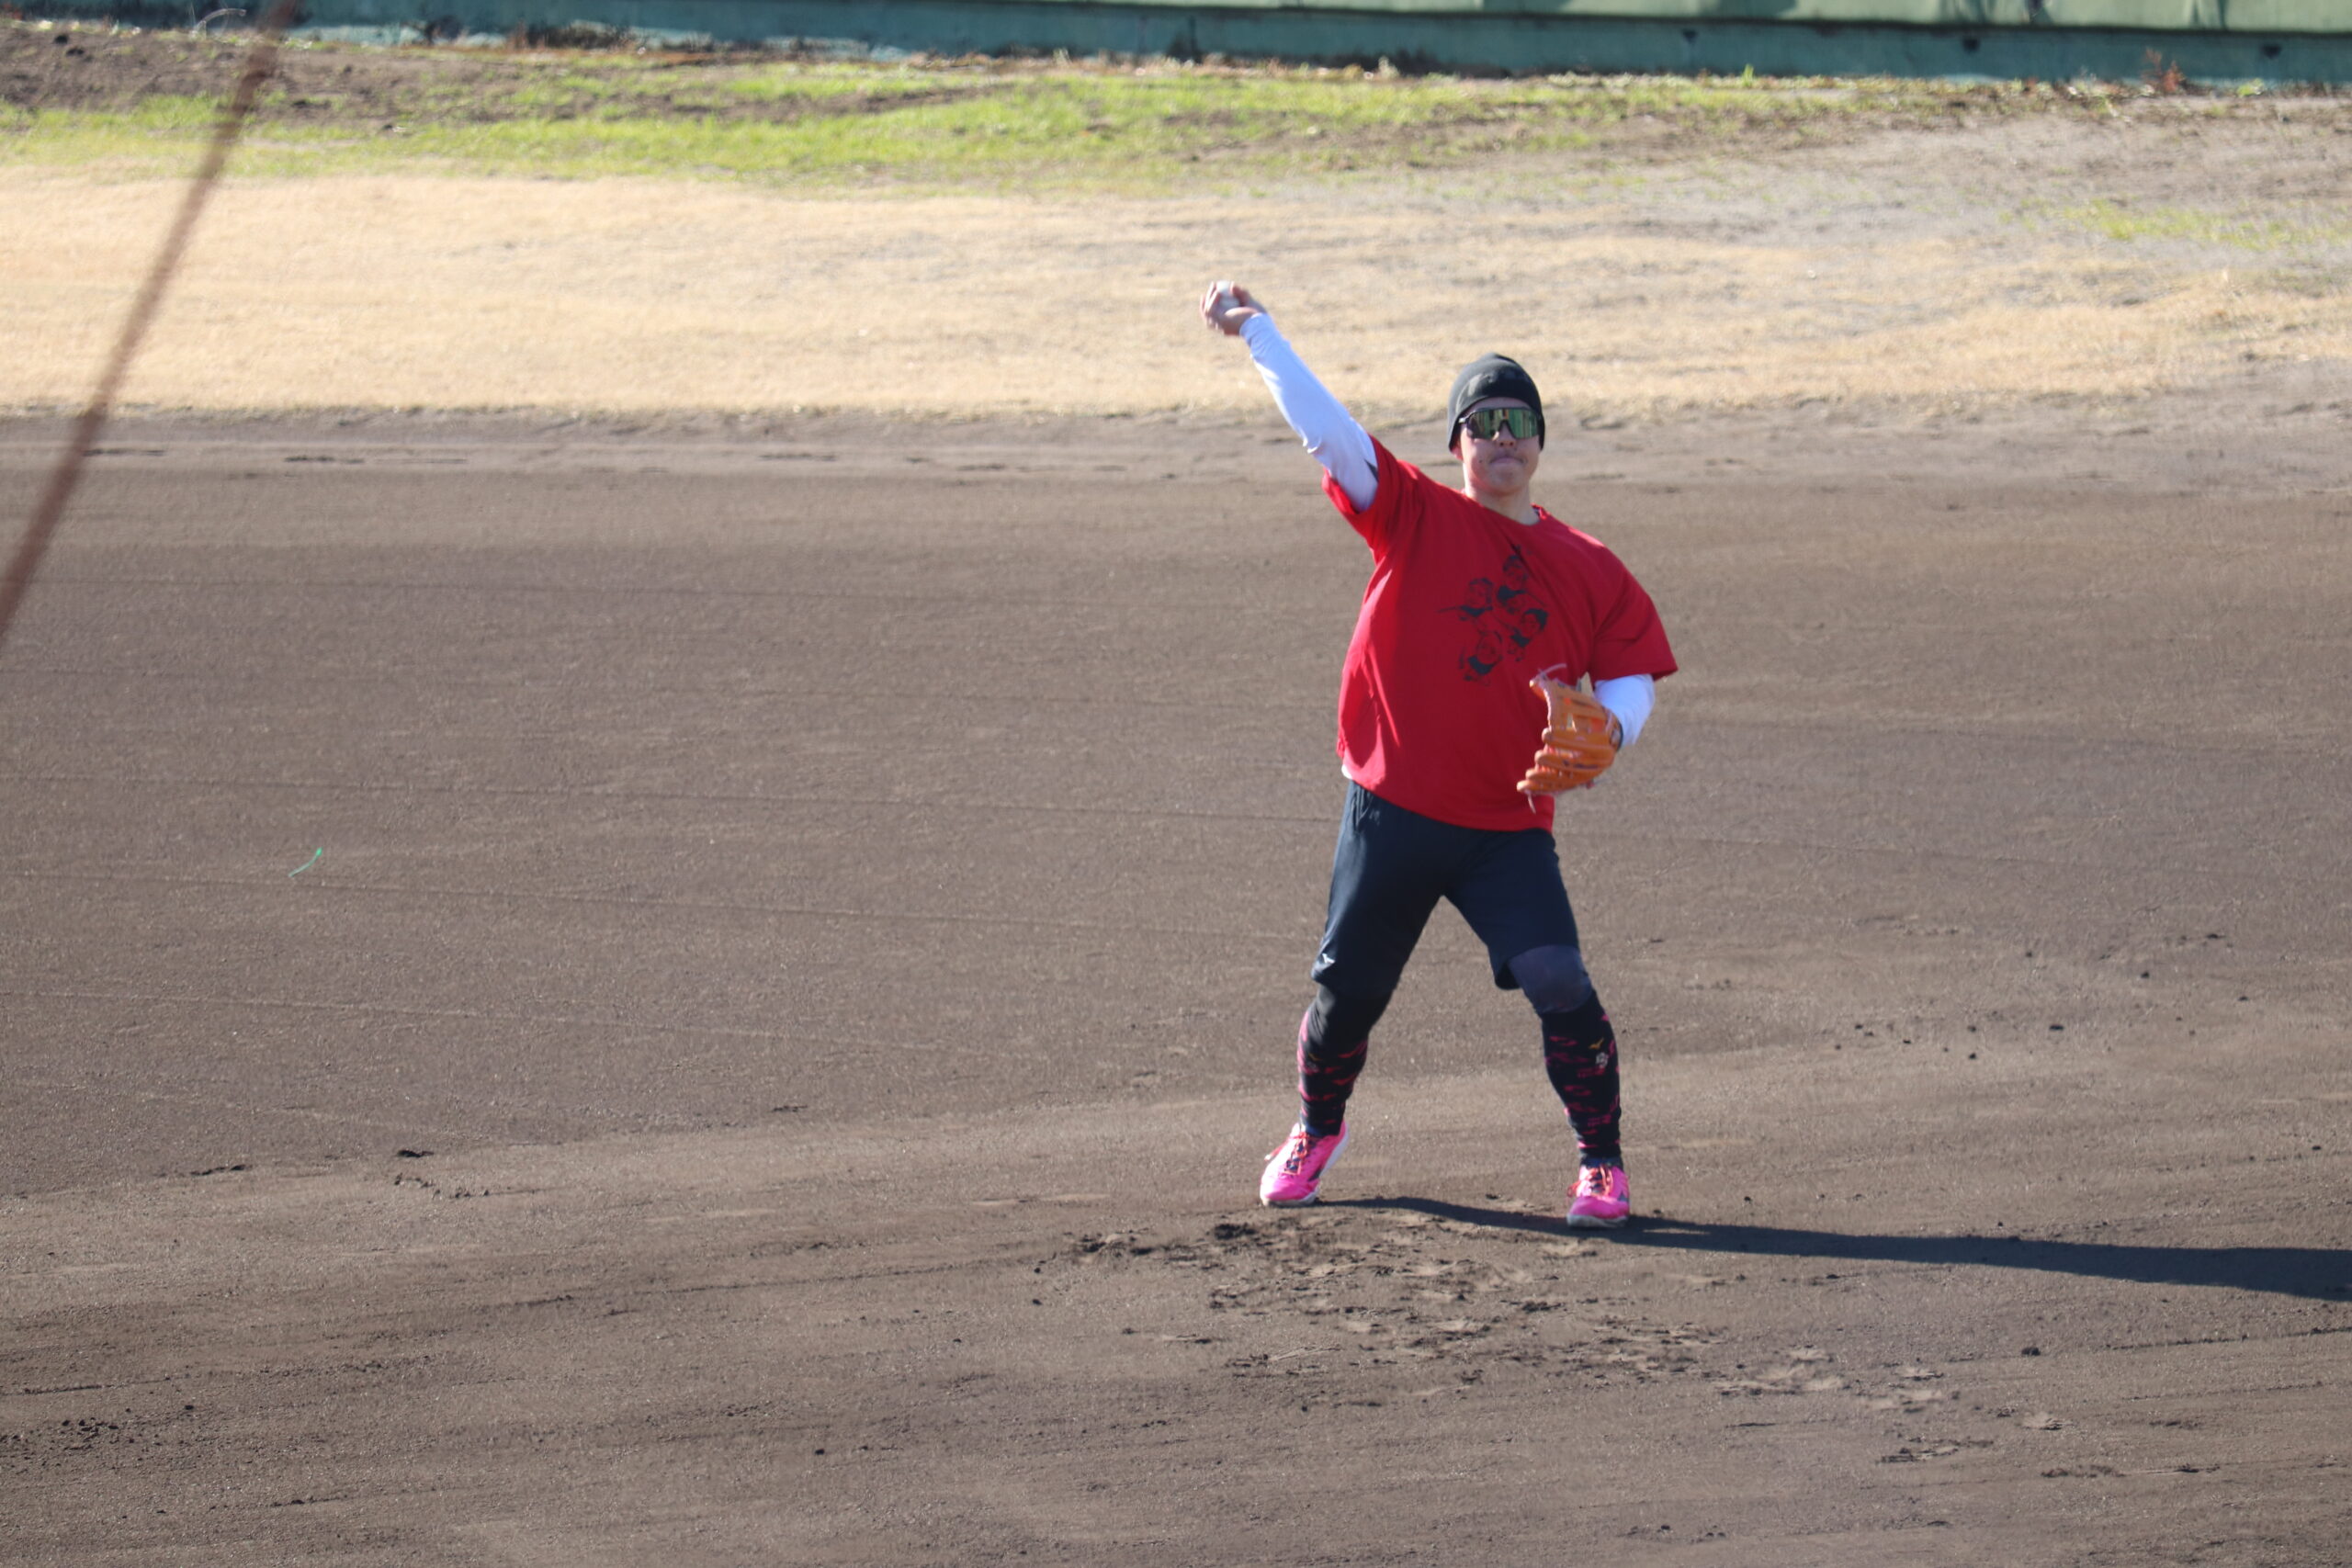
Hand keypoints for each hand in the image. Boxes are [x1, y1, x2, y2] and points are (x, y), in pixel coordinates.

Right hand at [1200, 279, 1264, 336]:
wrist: (1260, 325)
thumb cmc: (1258, 317)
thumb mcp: (1250, 302)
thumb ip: (1242, 293)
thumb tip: (1232, 285)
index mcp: (1227, 326)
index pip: (1214, 318)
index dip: (1210, 306)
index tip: (1212, 294)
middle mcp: (1221, 327)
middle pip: (1207, 315)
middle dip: (1205, 302)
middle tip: (1209, 290)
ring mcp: (1220, 325)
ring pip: (1207, 311)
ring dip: (1209, 297)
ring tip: (1213, 286)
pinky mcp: (1221, 321)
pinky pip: (1212, 309)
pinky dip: (1213, 300)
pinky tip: (1218, 292)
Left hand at [1516, 675, 1622, 795]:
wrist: (1609, 732)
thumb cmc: (1590, 713)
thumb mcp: (1580, 701)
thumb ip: (1558, 693)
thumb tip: (1534, 684)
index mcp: (1604, 739)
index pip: (1584, 741)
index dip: (1564, 737)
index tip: (1546, 732)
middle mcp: (1600, 760)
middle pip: (1577, 765)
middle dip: (1556, 761)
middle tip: (1537, 755)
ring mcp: (1590, 773)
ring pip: (1567, 780)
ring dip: (1547, 780)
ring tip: (1528, 776)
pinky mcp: (1579, 781)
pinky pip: (1560, 788)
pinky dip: (1542, 789)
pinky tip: (1524, 788)